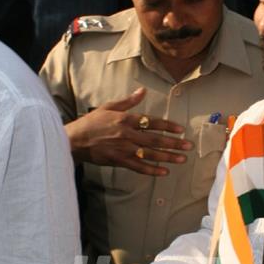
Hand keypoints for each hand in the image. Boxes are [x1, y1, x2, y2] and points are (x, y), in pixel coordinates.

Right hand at [65, 87, 192, 174]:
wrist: (75, 140)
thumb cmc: (92, 122)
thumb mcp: (109, 107)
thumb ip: (128, 101)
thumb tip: (142, 91)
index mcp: (126, 119)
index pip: (152, 122)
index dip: (168, 126)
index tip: (181, 129)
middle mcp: (127, 134)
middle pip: (155, 139)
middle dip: (174, 143)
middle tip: (188, 147)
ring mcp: (124, 149)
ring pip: (150, 154)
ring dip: (167, 157)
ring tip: (182, 159)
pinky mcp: (119, 161)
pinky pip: (138, 167)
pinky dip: (151, 170)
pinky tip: (164, 172)